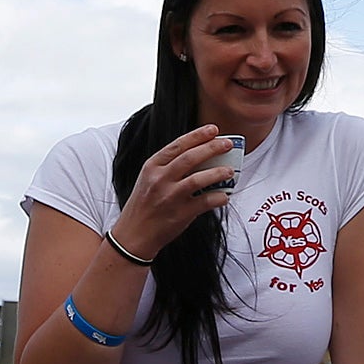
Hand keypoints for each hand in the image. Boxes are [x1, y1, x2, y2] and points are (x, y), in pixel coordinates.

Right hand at [114, 124, 245, 254]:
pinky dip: (218, 197)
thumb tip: (198, 154)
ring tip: (229, 170)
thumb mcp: (149, 179)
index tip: (213, 129)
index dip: (198, 136)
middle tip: (227, 144)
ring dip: (218, 172)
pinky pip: (205, 202)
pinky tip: (225, 196)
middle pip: (190, 158)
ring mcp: (170, 197)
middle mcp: (160, 179)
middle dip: (212, 148)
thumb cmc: (143, 205)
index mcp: (152, 166)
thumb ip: (168, 166)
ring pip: (199, 179)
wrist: (133, 234)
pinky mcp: (180, 214)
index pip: (178, 145)